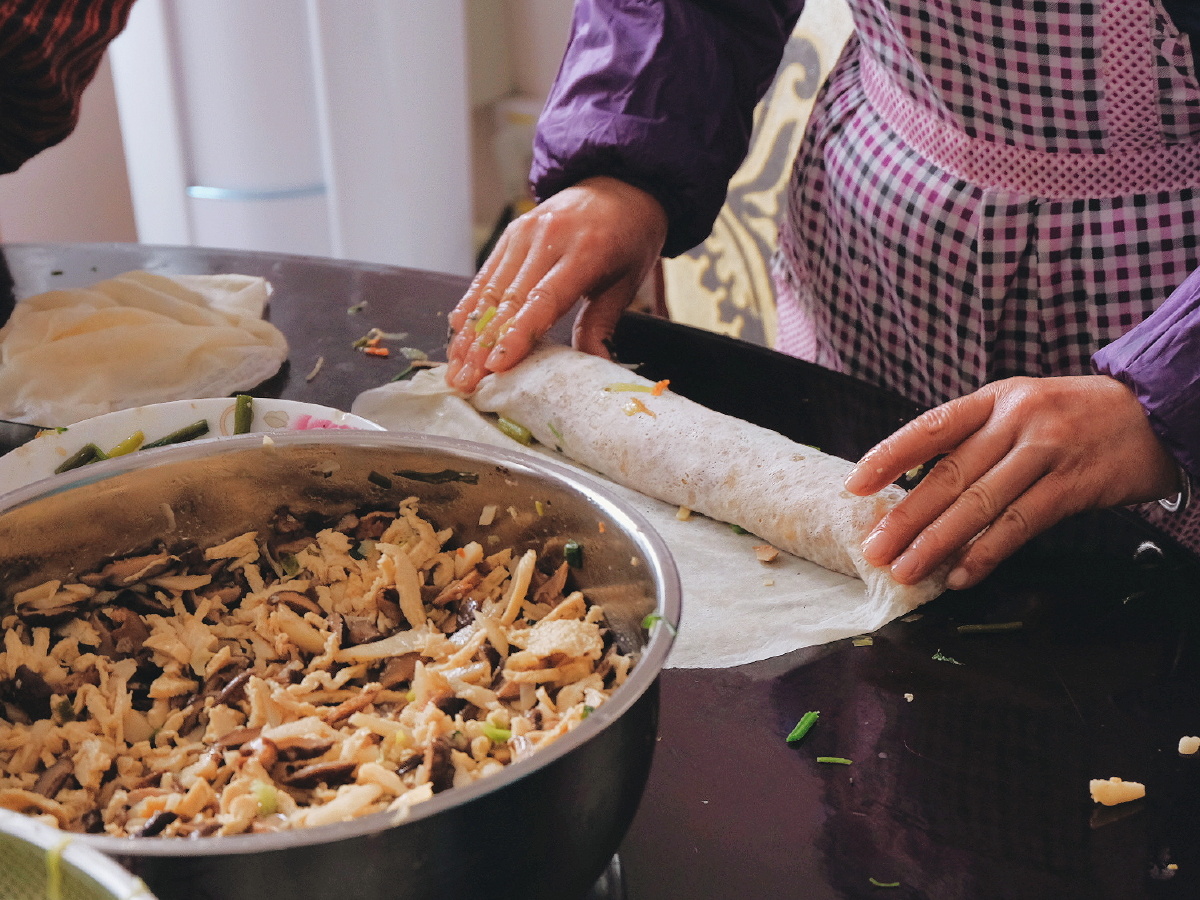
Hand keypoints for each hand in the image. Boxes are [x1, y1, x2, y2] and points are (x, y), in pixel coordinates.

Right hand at [445, 176, 667, 392]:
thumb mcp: (626, 283)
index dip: (517, 334)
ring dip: (469, 332)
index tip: (496, 365)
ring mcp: (525, 233)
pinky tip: (457, 331)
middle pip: (508, 300)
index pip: (543, 299)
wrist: (622, 184)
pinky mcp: (512, 233)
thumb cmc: (629, 239)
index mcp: (585, 252)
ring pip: (491, 290)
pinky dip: (470, 304)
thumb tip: (595, 366)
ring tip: (456, 366)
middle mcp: (548, 239)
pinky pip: (487, 273)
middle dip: (483, 346)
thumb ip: (602, 325)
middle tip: (465, 381)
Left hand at [843, 375, 1181, 589]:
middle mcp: (1015, 420)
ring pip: (978, 504)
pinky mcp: (1072, 486)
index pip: (930, 427)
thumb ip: (975, 440)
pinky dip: (985, 554)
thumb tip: (917, 485)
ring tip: (906, 570)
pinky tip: (960, 575)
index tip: (856, 486)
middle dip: (904, 517)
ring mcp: (1045, 452)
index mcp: (994, 398)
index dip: (889, 457)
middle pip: (947, 475)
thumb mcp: (1021, 407)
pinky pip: (1019, 525)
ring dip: (936, 544)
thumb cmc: (1075, 415)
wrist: (1156, 412)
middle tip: (874, 548)